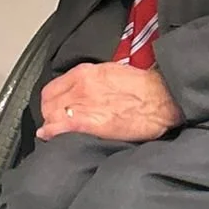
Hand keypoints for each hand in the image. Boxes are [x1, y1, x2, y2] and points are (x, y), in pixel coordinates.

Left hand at [37, 62, 182, 143]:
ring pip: (51, 116)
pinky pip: (60, 127)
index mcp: (84, 73)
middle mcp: (80, 87)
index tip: (52, 108)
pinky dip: (51, 132)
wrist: (160, 98)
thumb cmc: (141, 87)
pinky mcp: (90, 122)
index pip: (51, 89)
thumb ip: (89, 81)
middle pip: (48, 103)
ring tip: (57, 132)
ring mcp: (83, 104)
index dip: (49, 102)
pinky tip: (49, 136)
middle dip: (48, 114)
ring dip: (51, 125)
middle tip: (54, 123)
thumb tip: (78, 92)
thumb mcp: (110, 72)